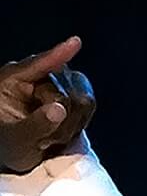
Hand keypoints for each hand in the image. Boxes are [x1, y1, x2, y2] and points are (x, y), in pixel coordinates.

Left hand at [0, 39, 94, 173]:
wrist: (21, 153)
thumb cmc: (10, 144)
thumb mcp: (17, 140)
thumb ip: (36, 125)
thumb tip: (60, 108)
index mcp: (10, 80)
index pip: (37, 66)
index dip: (57, 55)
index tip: (75, 42)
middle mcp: (33, 77)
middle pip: (64, 92)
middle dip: (61, 121)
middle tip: (45, 141)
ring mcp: (53, 83)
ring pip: (82, 99)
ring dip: (71, 125)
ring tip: (51, 137)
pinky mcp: (69, 92)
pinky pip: (88, 105)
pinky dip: (80, 122)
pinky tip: (63, 131)